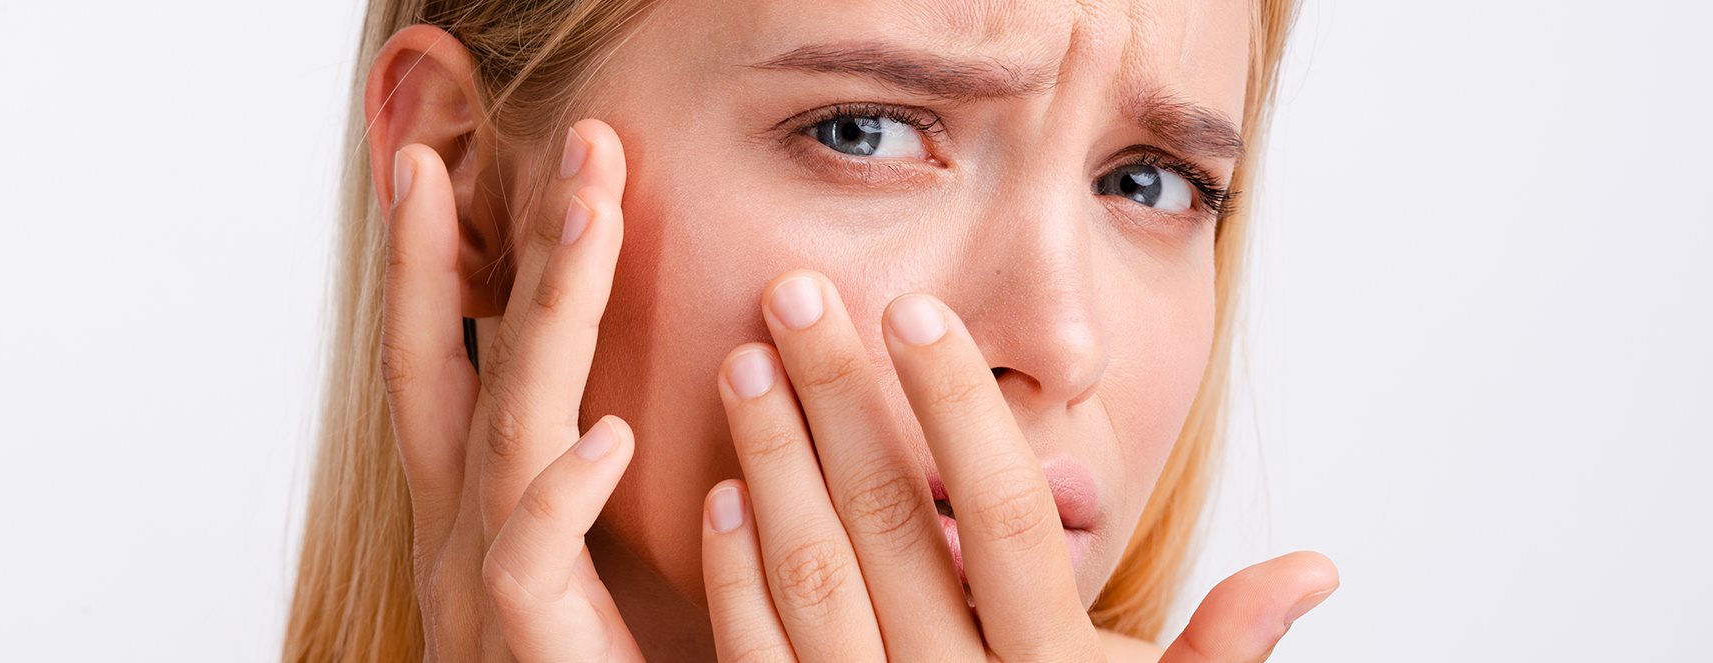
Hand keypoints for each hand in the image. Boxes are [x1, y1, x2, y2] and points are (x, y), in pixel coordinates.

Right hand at [383, 119, 642, 660]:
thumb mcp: (598, 571)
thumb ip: (608, 493)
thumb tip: (648, 403)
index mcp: (476, 507)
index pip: (444, 359)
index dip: (431, 261)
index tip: (435, 161)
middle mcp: (459, 532)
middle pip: (460, 360)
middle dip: (492, 240)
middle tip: (564, 142)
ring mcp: (479, 586)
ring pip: (505, 426)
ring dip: (551, 313)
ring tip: (591, 213)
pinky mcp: (521, 643)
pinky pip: (531, 559)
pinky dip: (562, 491)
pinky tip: (608, 433)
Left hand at [699, 272, 1337, 660]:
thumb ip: (1221, 654)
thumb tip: (1316, 570)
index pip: (1007, 518)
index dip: (957, 412)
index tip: (914, 312)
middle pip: (890, 526)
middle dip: (837, 401)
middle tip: (794, 294)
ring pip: (816, 580)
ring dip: (774, 465)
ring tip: (746, 362)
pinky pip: (757, 658)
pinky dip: (736, 578)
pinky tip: (719, 495)